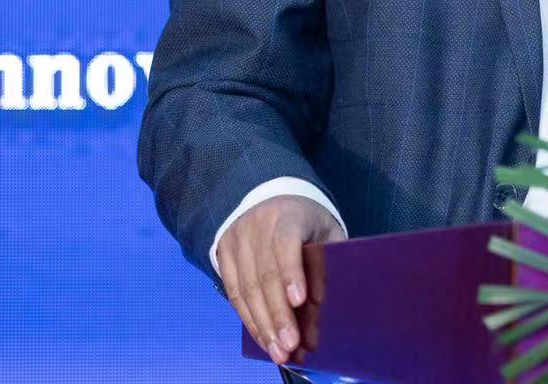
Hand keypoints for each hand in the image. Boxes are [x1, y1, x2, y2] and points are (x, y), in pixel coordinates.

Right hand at [216, 194, 344, 365]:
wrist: (270, 197)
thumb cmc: (307, 221)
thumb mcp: (325, 230)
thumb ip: (325, 261)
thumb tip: (319, 305)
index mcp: (287, 216)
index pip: (287, 245)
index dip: (292, 274)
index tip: (300, 301)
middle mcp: (256, 227)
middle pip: (265, 276)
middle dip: (278, 315)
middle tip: (291, 346)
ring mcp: (236, 241)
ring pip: (247, 290)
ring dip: (263, 325)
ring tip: (278, 351)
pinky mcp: (223, 255)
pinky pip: (234, 294)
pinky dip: (248, 319)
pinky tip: (262, 338)